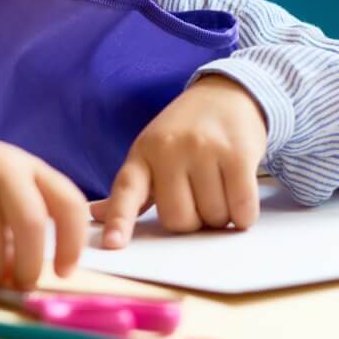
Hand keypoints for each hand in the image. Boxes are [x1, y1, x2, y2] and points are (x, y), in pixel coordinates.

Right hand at [0, 120, 86, 288]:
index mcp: (28, 167)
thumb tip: (27, 274)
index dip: (73, 243)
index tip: (65, 271)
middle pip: (31, 227)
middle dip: (30, 267)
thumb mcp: (2, 182)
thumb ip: (22, 220)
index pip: (68, 203)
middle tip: (23, 284)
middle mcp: (2, 171)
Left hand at [91, 75, 267, 248]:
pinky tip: (240, 197)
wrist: (227, 94)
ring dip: (221, 217)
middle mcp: (169, 149)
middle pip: (179, 219)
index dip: (119, 220)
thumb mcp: (150, 152)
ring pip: (213, 217)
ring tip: (220, 189)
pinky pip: (241, 208)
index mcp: (143, 154)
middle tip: (199, 198)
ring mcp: (204, 149)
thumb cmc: (185, 132)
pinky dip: (244, 215)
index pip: (126, 191)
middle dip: (194, 221)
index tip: (113, 244)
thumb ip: (130, 189)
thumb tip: (95, 214)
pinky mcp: (238, 154)